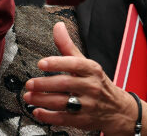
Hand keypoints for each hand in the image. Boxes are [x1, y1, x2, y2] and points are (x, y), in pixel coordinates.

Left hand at [23, 22, 139, 132]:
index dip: (57, 63)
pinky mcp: (83, 120)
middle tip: (29, 83)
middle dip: (44, 84)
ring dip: (42, 100)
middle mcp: (90, 87)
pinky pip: (63, 119)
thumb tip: (58, 26)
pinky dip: (49, 116)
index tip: (41, 63)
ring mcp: (87, 105)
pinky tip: (37, 111)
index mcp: (91, 70)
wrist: (118, 109)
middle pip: (65, 84)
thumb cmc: (97, 83)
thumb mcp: (86, 63)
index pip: (74, 64)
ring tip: (29, 96)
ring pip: (62, 102)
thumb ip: (68, 46)